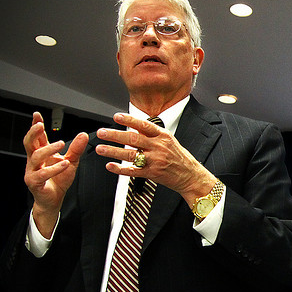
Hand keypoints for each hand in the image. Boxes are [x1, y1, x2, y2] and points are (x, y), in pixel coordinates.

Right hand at [23, 112, 88, 236]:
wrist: (54, 199)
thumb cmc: (59, 180)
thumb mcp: (71, 162)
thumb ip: (76, 149)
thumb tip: (84, 134)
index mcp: (41, 153)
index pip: (37, 137)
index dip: (35, 125)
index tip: (37, 115)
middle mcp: (34, 161)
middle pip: (29, 143)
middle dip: (33, 133)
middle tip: (39, 125)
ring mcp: (32, 171)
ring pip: (35, 156)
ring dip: (49, 149)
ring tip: (61, 144)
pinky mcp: (35, 182)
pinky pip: (42, 174)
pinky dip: (54, 168)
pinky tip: (64, 164)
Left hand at [95, 113, 215, 205]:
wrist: (190, 175)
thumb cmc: (179, 157)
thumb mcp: (169, 140)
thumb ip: (152, 134)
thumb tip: (135, 126)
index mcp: (163, 136)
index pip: (143, 125)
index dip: (129, 120)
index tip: (116, 116)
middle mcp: (158, 147)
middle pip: (133, 139)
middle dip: (115, 135)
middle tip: (101, 132)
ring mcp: (155, 161)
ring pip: (130, 155)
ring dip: (113, 151)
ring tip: (100, 148)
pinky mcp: (152, 173)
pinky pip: (133, 171)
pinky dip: (120, 169)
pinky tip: (110, 166)